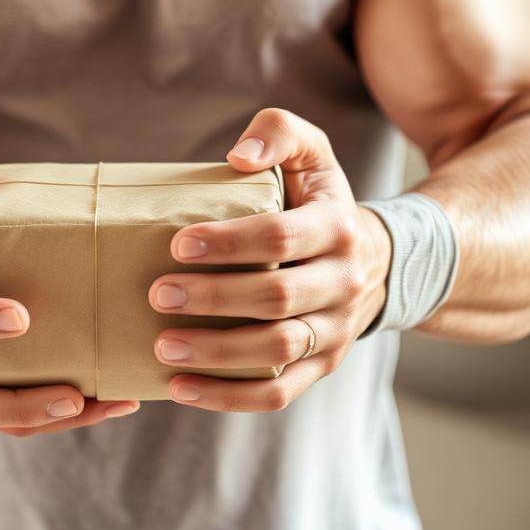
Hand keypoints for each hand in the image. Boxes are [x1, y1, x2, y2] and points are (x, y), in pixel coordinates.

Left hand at [148, 108, 392, 411]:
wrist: (373, 259)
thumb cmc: (315, 200)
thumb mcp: (310, 152)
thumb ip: (278, 132)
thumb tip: (238, 157)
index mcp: (337, 228)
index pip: (280, 237)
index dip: (228, 243)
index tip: (177, 244)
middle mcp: (343, 283)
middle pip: (277, 299)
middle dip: (214, 299)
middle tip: (157, 294)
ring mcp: (334, 331)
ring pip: (277, 352)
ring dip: (216, 354)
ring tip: (163, 346)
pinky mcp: (320, 367)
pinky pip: (278, 394)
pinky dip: (229, 398)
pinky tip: (181, 389)